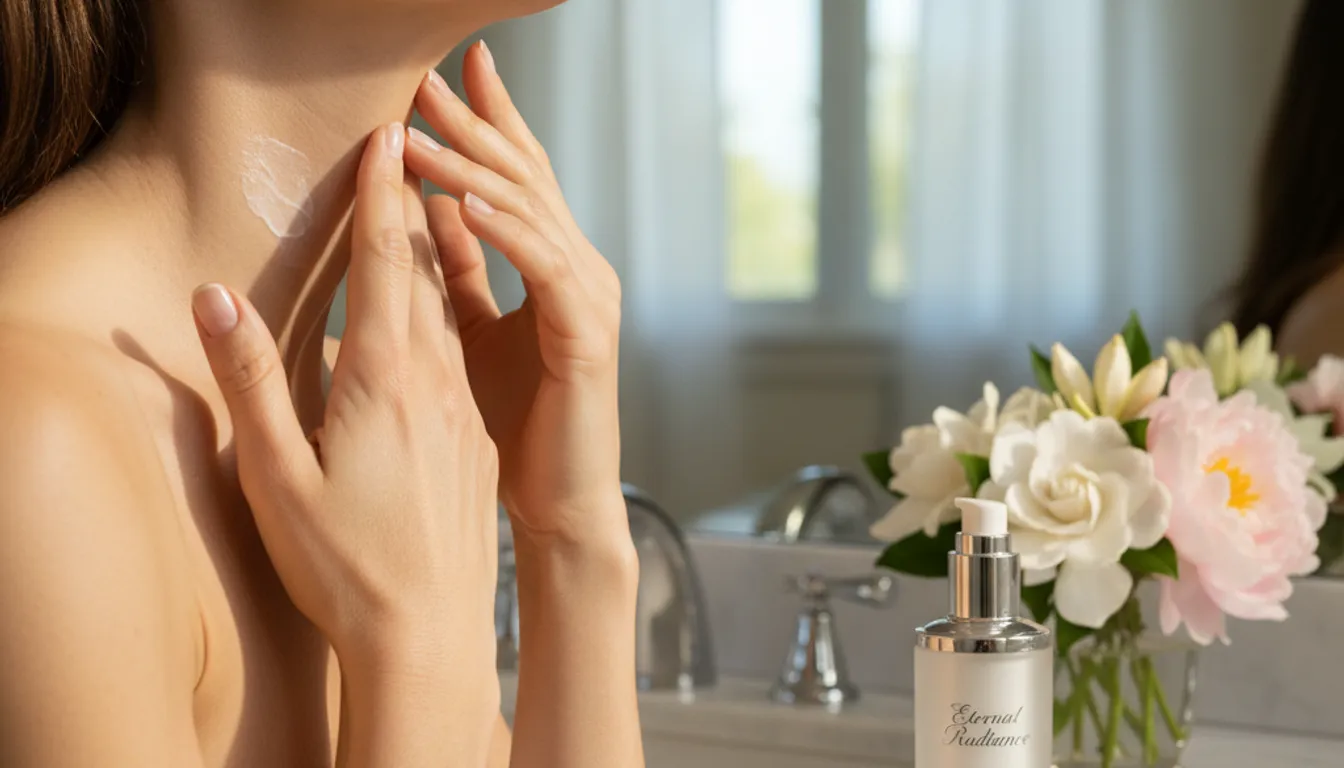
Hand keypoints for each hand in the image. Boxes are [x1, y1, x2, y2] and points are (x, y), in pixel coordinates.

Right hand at [191, 123, 498, 670]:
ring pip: (449, 318)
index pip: (384, 263)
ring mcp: (465, 415)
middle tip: (408, 153)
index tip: (389, 134)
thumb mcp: (275, 475)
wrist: (429, 636)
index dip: (383, 194)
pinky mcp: (477, 444)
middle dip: (412, 209)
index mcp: (386, 380)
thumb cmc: (343, 564)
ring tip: (423, 218)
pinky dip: (449, 321)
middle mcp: (437, 385)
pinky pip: (463, 362)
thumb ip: (251, 380)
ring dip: (434, 263)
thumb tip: (217, 297)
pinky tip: (436, 327)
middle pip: (424, 277)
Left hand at [403, 43, 624, 544]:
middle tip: (428, 76)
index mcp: (551, 266)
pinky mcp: (585, 337)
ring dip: (475, 167)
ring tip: (424, 129)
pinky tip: (466, 203)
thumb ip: (460, 270)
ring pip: (531, 213)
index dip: (489, 121)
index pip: (517, 177)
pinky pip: (544, 269)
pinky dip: (506, 231)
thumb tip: (430, 207)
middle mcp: (578, 270)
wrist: (556, 504)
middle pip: (525, 178)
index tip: (454, 68)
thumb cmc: (514, 426)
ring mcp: (587, 300)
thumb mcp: (473, 331)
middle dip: (477, 124)